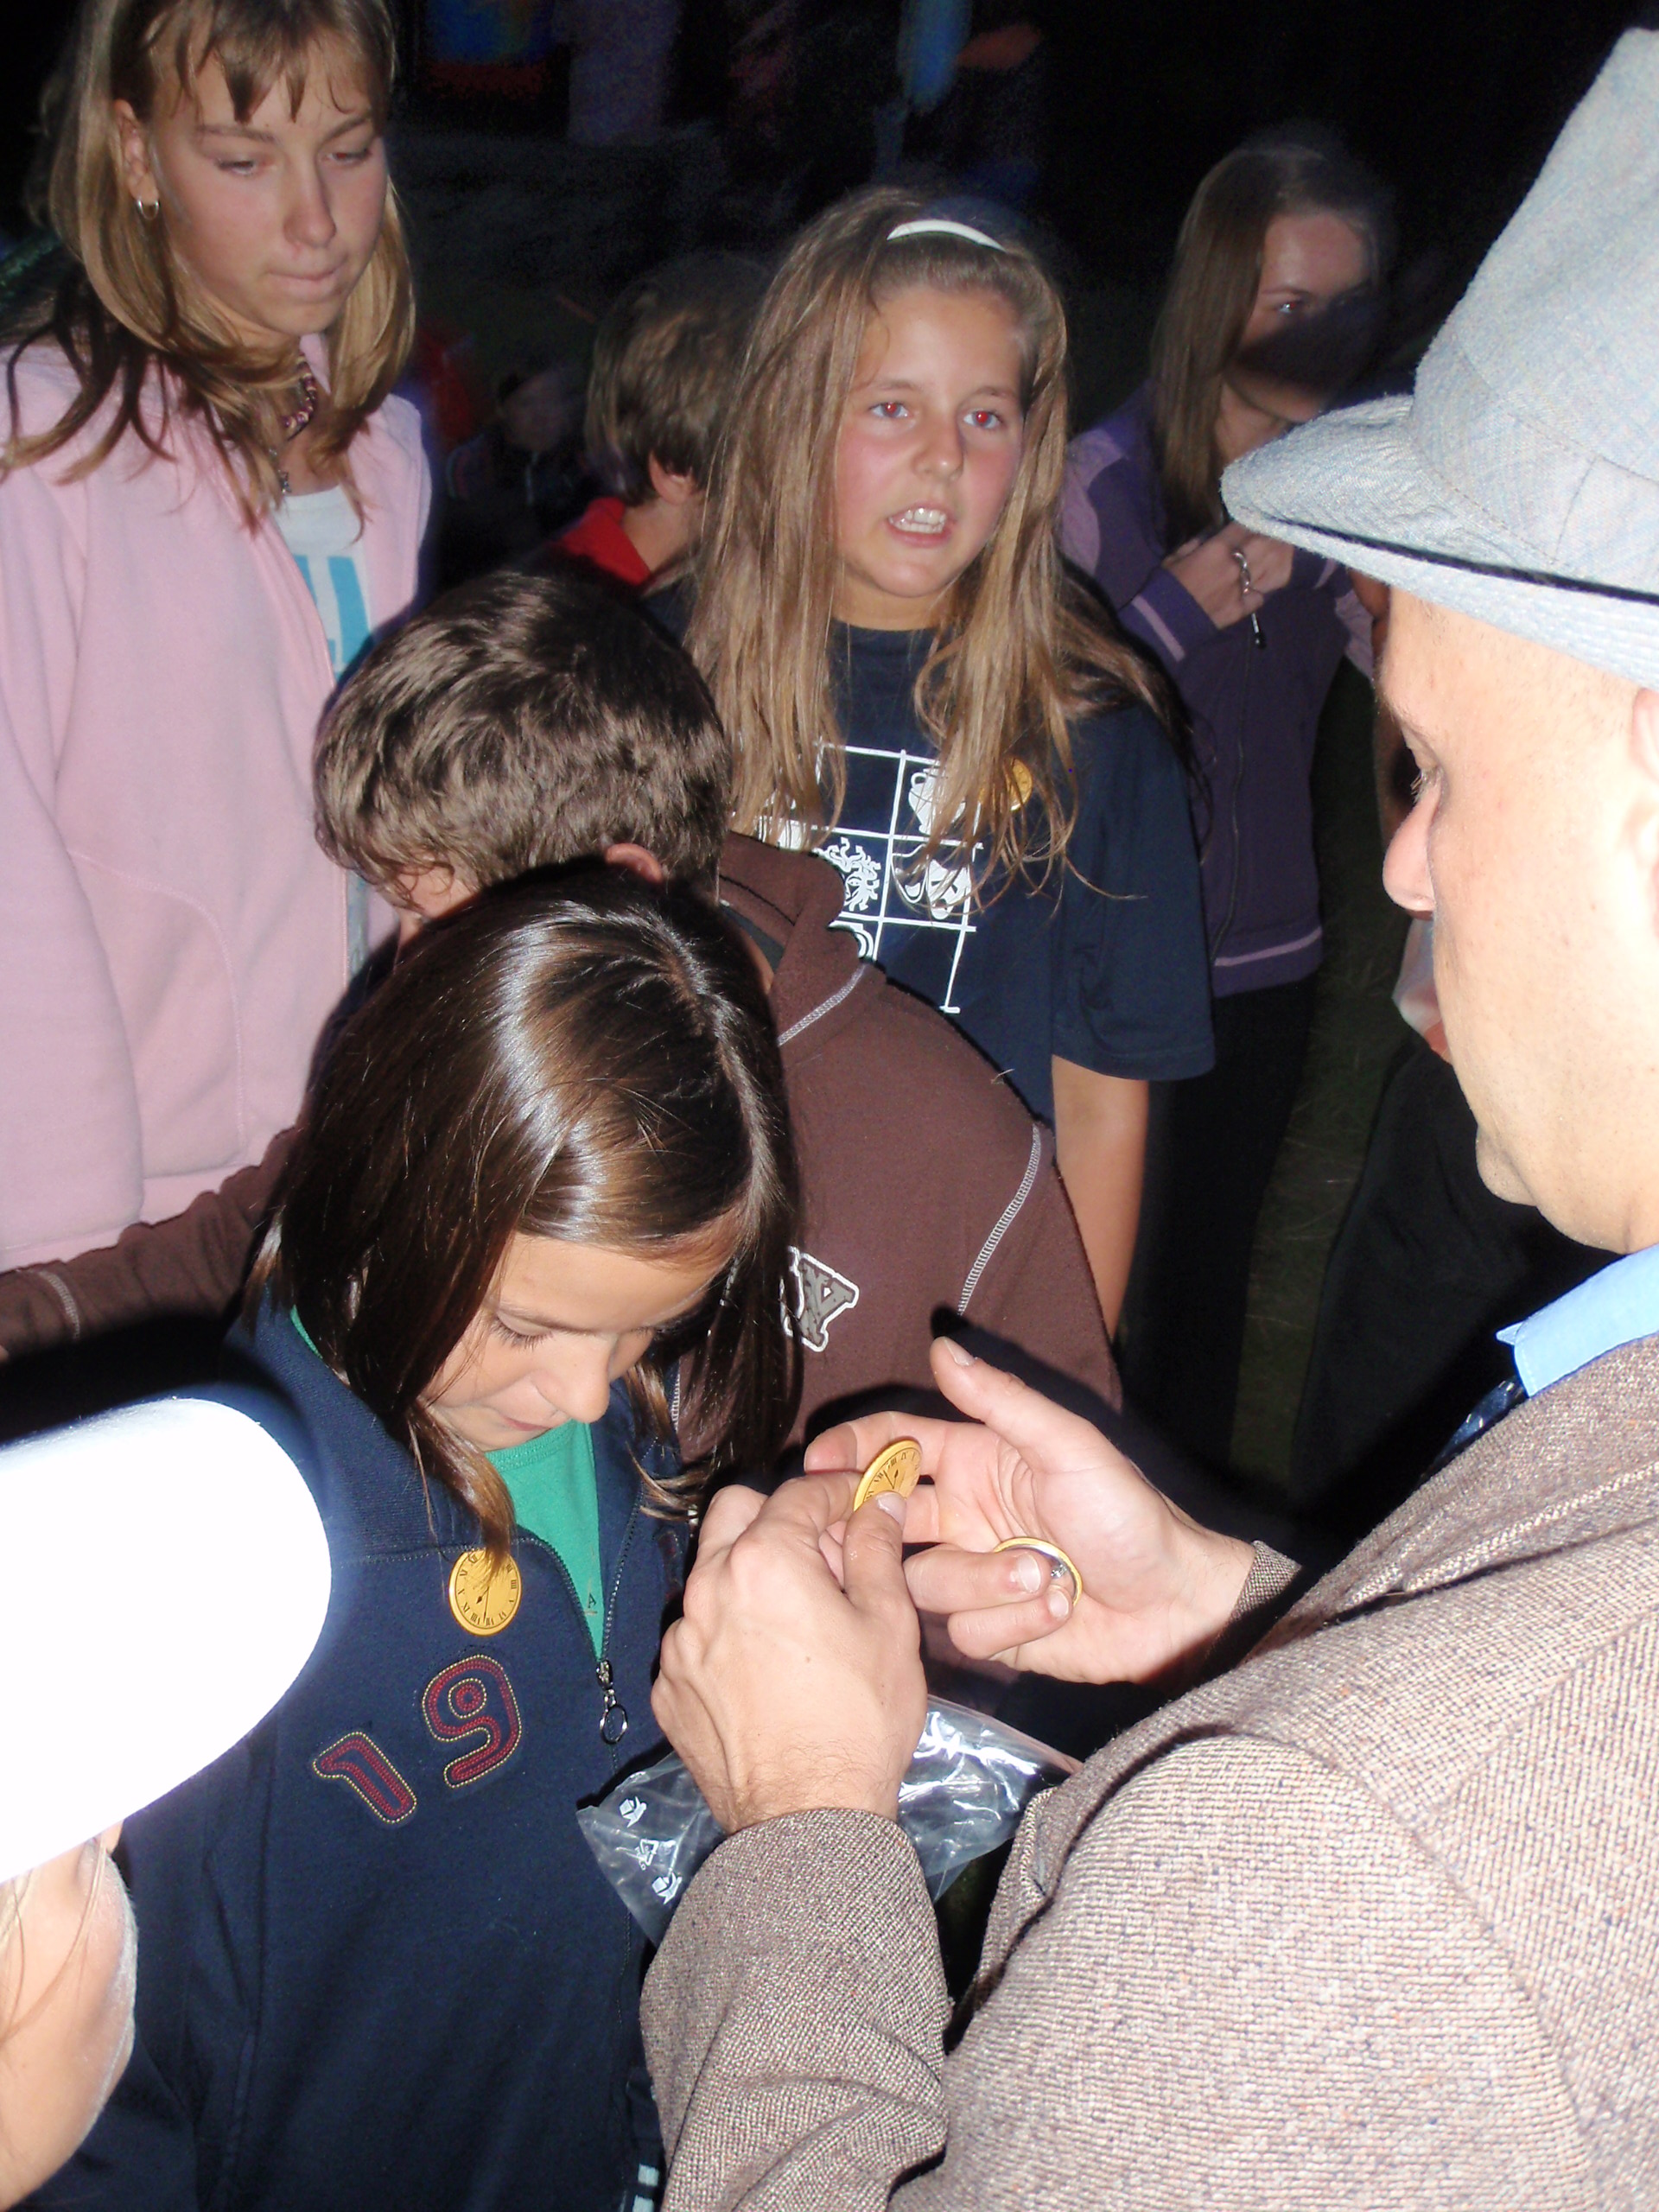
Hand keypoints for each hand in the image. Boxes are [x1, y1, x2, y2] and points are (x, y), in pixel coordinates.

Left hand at [652, 1475, 925, 1832]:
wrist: (805, 1819)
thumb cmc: (858, 1717)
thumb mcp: (887, 1625)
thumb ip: (876, 1550)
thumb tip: (877, 1505)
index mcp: (764, 1560)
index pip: (800, 1493)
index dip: (838, 1489)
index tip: (862, 1496)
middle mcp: (707, 1587)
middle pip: (735, 1512)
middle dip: (778, 1516)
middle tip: (821, 1551)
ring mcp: (679, 1640)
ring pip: (712, 1576)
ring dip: (749, 1578)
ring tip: (797, 1620)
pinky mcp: (667, 1686)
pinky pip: (698, 1635)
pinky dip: (729, 1634)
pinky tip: (766, 1671)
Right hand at [804, 1341, 1255, 1684]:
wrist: (1174, 1606)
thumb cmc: (1129, 1515)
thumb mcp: (1068, 1447)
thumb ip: (1002, 1401)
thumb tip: (940, 1347)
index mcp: (977, 1462)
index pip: (895, 1447)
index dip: (853, 1451)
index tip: (815, 1465)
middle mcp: (964, 1517)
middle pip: (884, 1519)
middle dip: (874, 1529)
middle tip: (868, 1539)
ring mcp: (973, 1575)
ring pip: (922, 1581)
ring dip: (984, 1582)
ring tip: (1047, 1575)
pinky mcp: (988, 1629)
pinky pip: (961, 1632)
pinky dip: (1011, 1620)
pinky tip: (1057, 1609)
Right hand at [1164, 522, 1293, 628]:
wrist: (1163, 622)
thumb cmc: (1165, 585)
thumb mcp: (1176, 557)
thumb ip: (1196, 543)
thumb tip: (1210, 534)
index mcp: (1218, 548)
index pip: (1242, 525)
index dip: (1248, 521)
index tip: (1251, 519)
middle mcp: (1235, 566)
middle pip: (1258, 545)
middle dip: (1261, 539)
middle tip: (1264, 537)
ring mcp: (1240, 588)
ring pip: (1262, 571)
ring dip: (1262, 565)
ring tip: (1262, 562)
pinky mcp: (1240, 609)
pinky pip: (1258, 597)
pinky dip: (1256, 594)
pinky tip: (1251, 592)